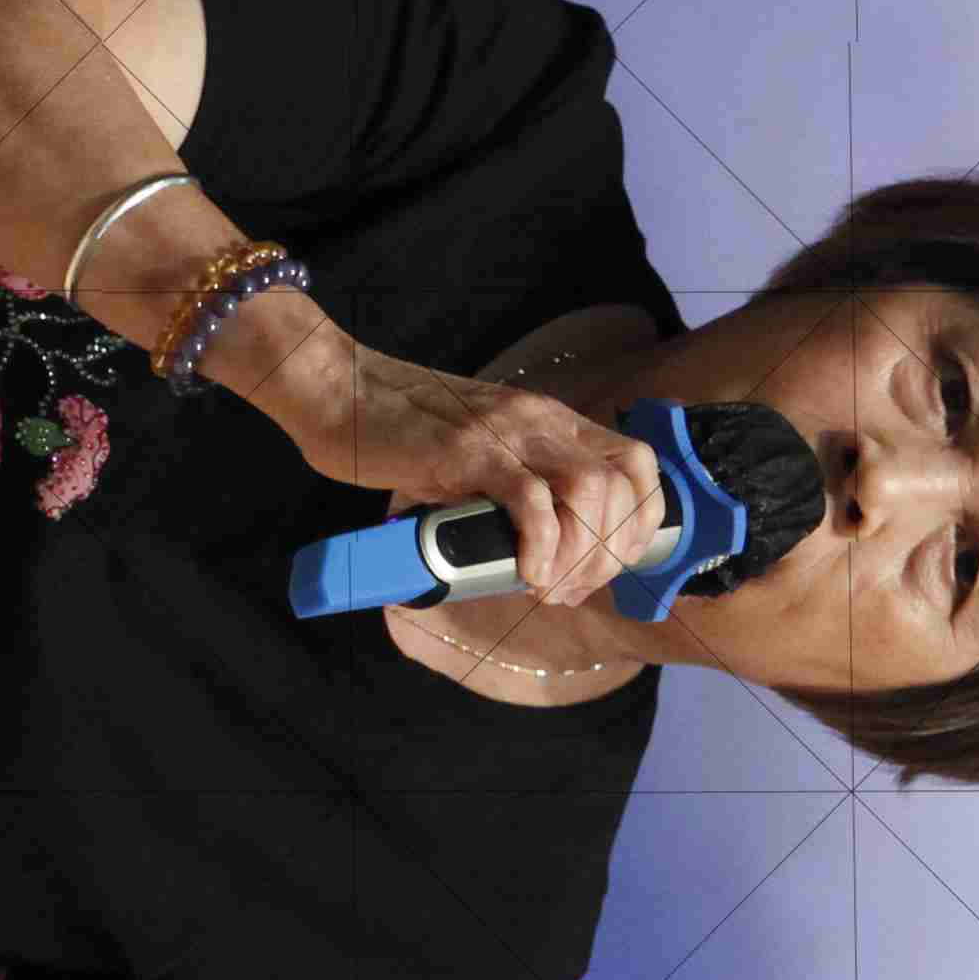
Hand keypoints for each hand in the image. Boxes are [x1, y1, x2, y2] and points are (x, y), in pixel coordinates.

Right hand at [283, 336, 674, 609]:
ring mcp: (507, 432)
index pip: (637, 465)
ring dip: (581, 552)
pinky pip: (532, 501)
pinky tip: (525, 573)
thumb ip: (510, 485)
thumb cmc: (397, 432)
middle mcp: (540, 420)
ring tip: (546, 584)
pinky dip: (541, 546)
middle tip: (569, 588)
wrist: (338, 391)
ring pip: (591, 490)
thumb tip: (530, 549)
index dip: (640, 523)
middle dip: (611, 552)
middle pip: (625, 484)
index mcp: (548, 420)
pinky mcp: (469, 451)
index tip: (607, 567)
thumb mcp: (476, 453)